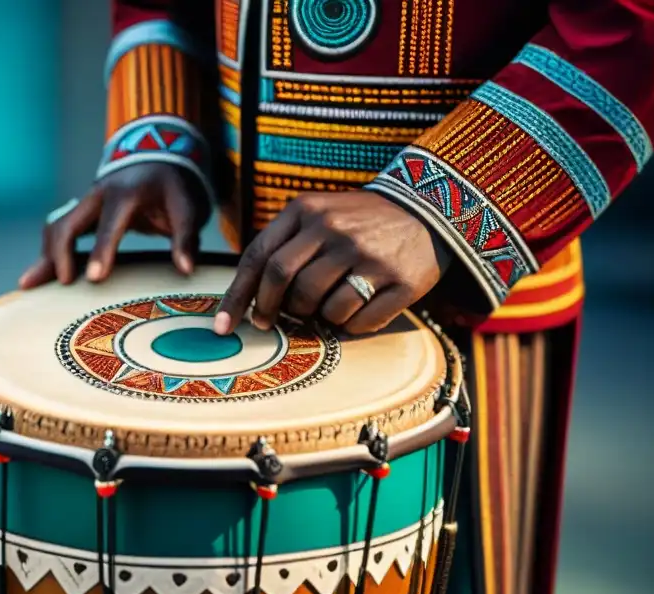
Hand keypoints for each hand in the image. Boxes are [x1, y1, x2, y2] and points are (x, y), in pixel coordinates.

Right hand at [19, 163, 204, 288]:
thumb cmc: (173, 189)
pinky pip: (57, 231)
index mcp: (126, 193)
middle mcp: (98, 195)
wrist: (156, 158)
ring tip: (32, 284)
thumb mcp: (187, 208)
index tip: (94, 278)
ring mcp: (85, 203)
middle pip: (67, 223)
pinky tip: (38, 276)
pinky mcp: (80, 213)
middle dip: (60, 253)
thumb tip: (186, 269)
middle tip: (64, 283)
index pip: (110, 223)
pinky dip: (47, 253)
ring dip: (45, 255)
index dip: (102, 250)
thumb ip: (186, 238)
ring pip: (55, 227)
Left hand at [214, 191, 450, 335]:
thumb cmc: (360, 222)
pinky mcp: (400, 281)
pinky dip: (350, 325)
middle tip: (270, 323)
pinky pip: (358, 321)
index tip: (224, 326)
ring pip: (320, 307)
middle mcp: (336, 229)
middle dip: (271, 310)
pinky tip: (358, 310)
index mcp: (308, 210)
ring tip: (326, 306)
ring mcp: (369, 255)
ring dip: (316, 317)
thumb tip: (250, 299)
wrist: (430, 208)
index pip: (260, 257)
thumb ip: (285, 246)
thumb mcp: (319, 214)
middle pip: (284, 283)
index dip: (238, 296)